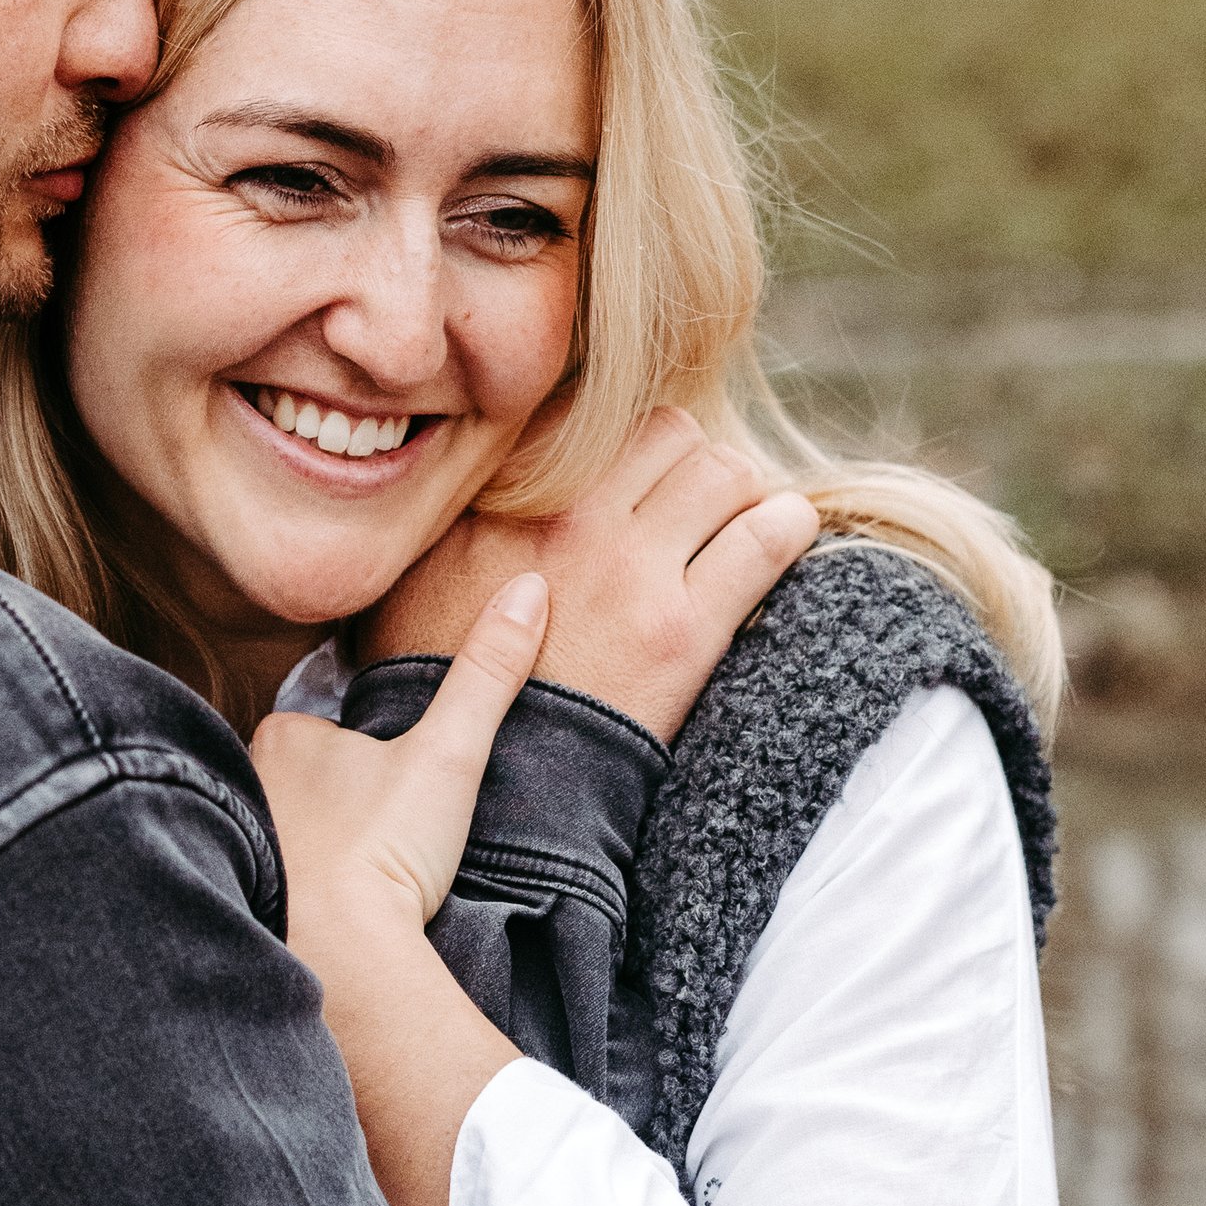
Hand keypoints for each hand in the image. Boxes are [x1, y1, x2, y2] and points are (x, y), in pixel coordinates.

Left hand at [251, 576, 548, 1205]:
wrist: (344, 958)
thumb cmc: (386, 849)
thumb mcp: (449, 753)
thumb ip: (486, 672)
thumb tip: (529, 586)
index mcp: (279, 739)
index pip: (316, 728)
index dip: (358, 756)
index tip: (391, 793)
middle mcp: (238, 786)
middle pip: (292, 784)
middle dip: (325, 805)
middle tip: (375, 841)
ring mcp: (230, 848)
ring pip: (274, 834)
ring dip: (306, 852)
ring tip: (356, 884)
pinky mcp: (235, 904)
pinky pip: (261, 887)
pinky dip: (288, 897)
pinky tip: (325, 919)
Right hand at [357, 408, 819, 743]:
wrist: (495, 788)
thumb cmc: (444, 687)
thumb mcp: (421, 574)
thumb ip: (462, 509)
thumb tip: (490, 463)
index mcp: (504, 498)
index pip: (594, 418)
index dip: (626, 445)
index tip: (639, 475)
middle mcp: (569, 516)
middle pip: (669, 432)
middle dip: (689, 461)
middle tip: (695, 502)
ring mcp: (632, 568)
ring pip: (724, 471)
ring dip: (739, 492)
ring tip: (739, 522)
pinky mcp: (686, 628)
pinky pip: (766, 537)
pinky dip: (785, 526)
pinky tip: (784, 532)